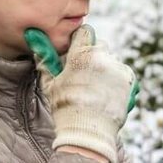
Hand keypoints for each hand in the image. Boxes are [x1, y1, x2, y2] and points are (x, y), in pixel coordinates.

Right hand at [25, 27, 140, 116]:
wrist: (88, 130)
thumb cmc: (65, 106)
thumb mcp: (50, 82)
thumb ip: (45, 57)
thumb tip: (33, 35)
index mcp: (81, 54)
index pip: (85, 32)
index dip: (81, 41)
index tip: (77, 52)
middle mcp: (102, 57)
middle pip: (99, 46)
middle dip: (93, 56)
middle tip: (85, 75)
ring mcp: (117, 68)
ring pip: (111, 60)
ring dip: (105, 69)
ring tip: (96, 90)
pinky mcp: (130, 79)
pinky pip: (123, 73)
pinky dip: (117, 80)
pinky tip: (106, 94)